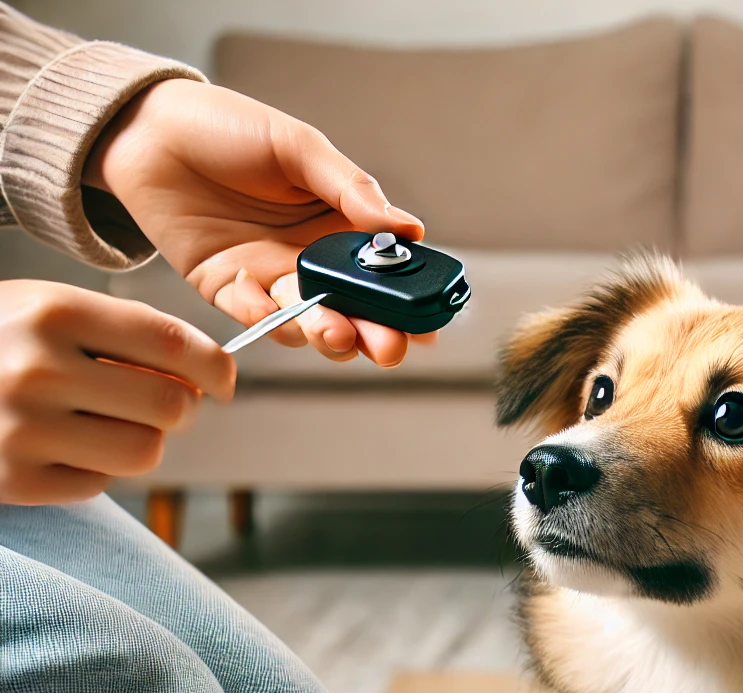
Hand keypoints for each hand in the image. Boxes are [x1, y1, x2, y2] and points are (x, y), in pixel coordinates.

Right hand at [0, 279, 234, 503]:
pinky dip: (92, 468)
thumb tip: (208, 376)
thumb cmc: (1, 343)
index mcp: (52, 311)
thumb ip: (127, 334)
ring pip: (145, 452)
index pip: (170, 342)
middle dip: (178, 408)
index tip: (225, 381)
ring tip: (101, 422)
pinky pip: (99, 484)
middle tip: (156, 403)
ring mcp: (21, 429)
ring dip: (139, 441)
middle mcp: (36, 369)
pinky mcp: (12, 480)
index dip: (216, 367)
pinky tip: (57, 446)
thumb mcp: (51, 312)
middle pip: (171, 407)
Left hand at [84, 78, 437, 365]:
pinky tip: (265, 305)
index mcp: (340, 225)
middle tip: (387, 347)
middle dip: (375, 335)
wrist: (148, 130)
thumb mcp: (299, 148)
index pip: (386, 274)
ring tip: (335, 333)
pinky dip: (263, 317)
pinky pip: (254, 316)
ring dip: (327, 333)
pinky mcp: (229, 291)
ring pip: (311, 323)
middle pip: (355, 311)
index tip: (428, 324)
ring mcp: (273, 278)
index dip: (409, 303)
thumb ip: (352, 190)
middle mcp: (312, 260)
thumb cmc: (227, 128)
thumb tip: (411, 229)